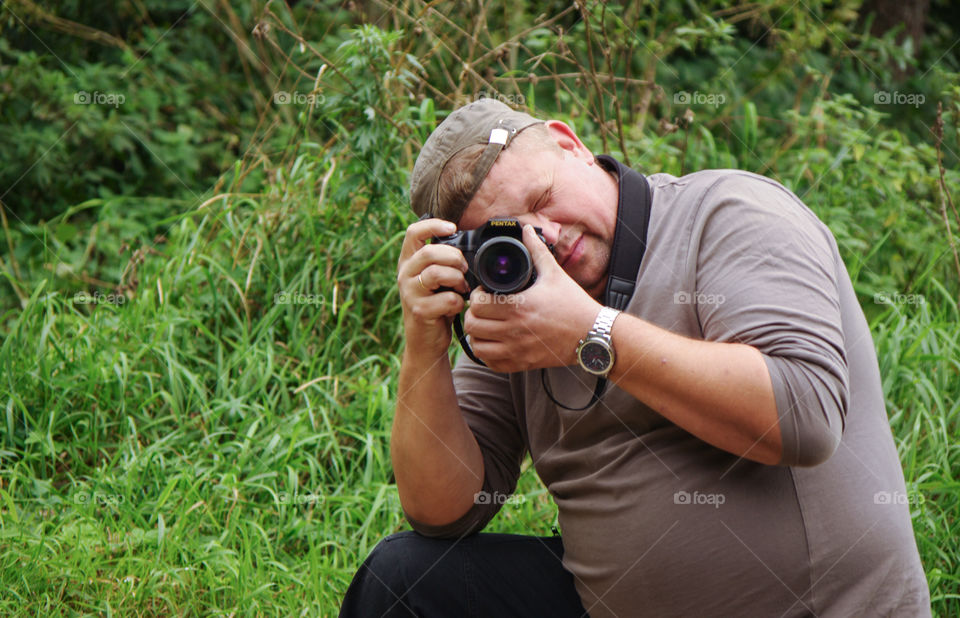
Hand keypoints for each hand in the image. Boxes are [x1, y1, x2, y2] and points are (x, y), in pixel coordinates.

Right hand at [397, 218, 470, 355]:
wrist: (426, 341)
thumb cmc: (436, 305)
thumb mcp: (436, 280)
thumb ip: (442, 261)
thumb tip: (466, 242)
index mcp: (409, 262)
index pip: (413, 233)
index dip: (433, 225)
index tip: (452, 228)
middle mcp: (405, 274)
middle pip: (430, 252)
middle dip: (455, 258)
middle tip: (464, 269)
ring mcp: (410, 293)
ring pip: (437, 273)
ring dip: (457, 279)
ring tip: (462, 288)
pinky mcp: (419, 310)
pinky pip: (447, 298)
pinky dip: (458, 302)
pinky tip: (457, 306)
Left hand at [464, 225, 600, 372]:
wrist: (593, 335)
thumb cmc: (574, 305)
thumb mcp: (554, 274)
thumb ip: (536, 250)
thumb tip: (527, 230)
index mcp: (519, 306)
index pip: (477, 304)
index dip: (475, 297)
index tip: (483, 294)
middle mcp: (514, 330)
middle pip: (472, 326)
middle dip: (473, 315)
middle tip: (482, 310)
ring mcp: (517, 350)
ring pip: (477, 347)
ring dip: (477, 336)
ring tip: (486, 326)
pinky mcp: (523, 364)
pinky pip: (492, 364)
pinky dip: (488, 355)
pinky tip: (495, 343)